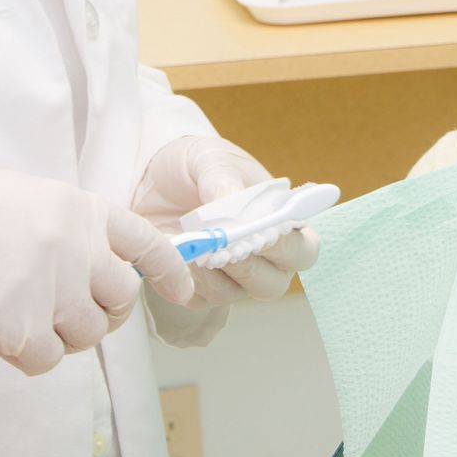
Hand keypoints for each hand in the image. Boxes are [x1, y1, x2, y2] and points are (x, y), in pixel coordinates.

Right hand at [0, 169, 193, 376]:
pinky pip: (47, 360)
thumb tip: (103, 268)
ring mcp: (52, 287)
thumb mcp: (32, 201)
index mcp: (82, 210)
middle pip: (122, 298)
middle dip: (103, 313)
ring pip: (87, 335)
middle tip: (68, 313)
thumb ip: (74, 230)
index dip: (169, 271)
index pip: (146, 242)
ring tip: (22, 316)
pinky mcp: (23, 326)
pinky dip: (27, 357)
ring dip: (61, 336)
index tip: (181, 291)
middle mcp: (77, 247)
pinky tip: (1, 334)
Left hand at [133, 137, 320, 306]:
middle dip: (249, 267)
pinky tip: (178, 251)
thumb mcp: (210, 159)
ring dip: (214, 271)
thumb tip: (229, 206)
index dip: (288, 248)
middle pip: (274, 284)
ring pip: (235, 294)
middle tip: (225, 246)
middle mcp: (263, 259)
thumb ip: (224, 180)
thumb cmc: (196, 166)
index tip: (263, 235)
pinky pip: (200, 297)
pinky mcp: (199, 290)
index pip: (303, 249)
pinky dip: (188, 277)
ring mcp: (232, 279)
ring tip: (193, 242)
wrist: (153, 177)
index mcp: (280, 224)